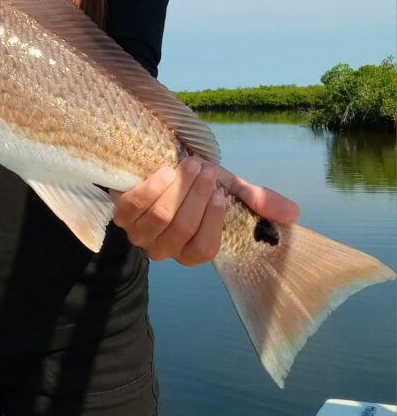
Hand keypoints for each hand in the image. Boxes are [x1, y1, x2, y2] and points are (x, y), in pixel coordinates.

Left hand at [110, 157, 299, 266]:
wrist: (158, 168)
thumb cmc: (195, 185)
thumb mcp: (228, 189)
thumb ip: (256, 200)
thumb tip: (294, 213)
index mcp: (192, 251)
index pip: (204, 248)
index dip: (211, 221)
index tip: (219, 192)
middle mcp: (165, 250)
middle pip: (180, 228)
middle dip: (194, 195)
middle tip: (203, 169)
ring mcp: (140, 235)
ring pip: (159, 217)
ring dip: (176, 187)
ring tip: (189, 164)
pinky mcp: (122, 217)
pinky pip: (134, 206)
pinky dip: (151, 187)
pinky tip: (165, 171)